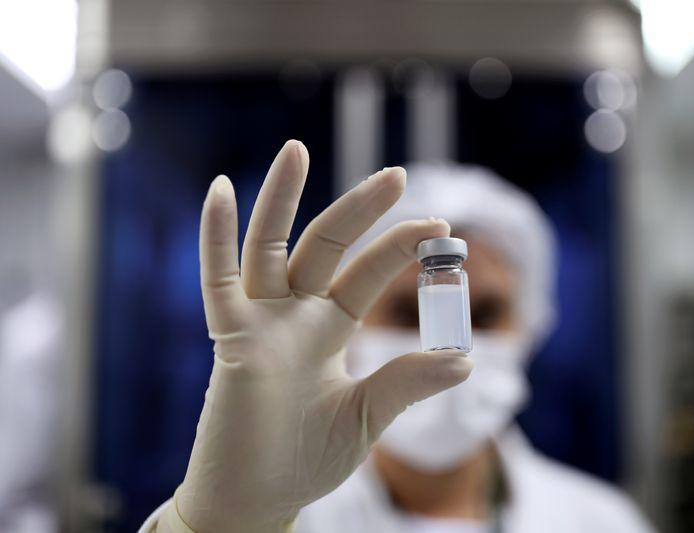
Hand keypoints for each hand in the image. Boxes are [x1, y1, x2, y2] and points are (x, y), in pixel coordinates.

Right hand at [160, 141, 472, 532]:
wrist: (260, 499)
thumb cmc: (307, 458)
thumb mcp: (369, 415)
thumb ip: (408, 381)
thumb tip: (468, 361)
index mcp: (328, 329)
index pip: (366, 274)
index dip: (399, 249)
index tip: (440, 230)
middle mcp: (295, 316)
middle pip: (326, 246)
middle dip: (360, 211)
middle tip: (399, 175)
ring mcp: (260, 323)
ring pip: (270, 248)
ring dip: (282, 199)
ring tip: (298, 149)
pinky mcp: (230, 340)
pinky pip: (219, 282)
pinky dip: (217, 238)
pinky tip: (223, 191)